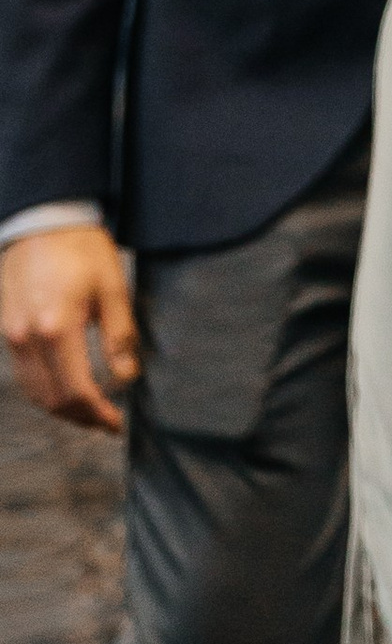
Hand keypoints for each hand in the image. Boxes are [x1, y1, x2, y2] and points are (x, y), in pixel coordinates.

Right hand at [2, 225, 138, 433]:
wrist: (43, 220)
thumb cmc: (81, 248)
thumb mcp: (113, 287)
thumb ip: (119, 336)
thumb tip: (127, 377)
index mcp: (57, 328)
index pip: (76, 392)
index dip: (98, 414)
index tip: (117, 423)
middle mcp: (28, 339)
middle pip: (52, 400)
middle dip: (81, 417)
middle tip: (106, 421)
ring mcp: (12, 337)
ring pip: (34, 392)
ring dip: (61, 408)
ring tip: (90, 408)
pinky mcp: (7, 331)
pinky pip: (24, 375)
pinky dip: (44, 389)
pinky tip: (65, 386)